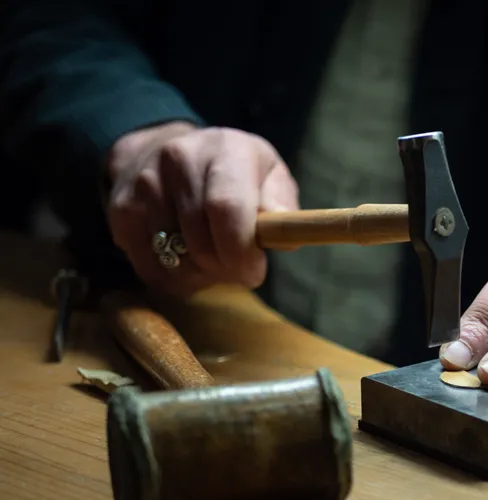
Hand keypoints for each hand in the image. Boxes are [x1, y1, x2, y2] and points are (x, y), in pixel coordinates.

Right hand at [106, 122, 298, 294]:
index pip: (227, 209)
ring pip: (174, 263)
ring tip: (212, 260)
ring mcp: (144, 185)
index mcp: (225, 150)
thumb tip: (283, 236)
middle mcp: (178, 159)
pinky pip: (149, 269)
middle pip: (202, 244)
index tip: (254, 271)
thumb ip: (282, 205)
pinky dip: (173, 279)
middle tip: (236, 268)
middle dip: (226, 270)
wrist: (166, 148)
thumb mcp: (269, 176)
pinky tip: (186, 261)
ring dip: (199, 277)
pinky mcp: (120, 212)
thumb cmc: (234, 173)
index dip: (242, 253)